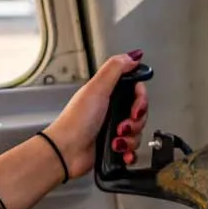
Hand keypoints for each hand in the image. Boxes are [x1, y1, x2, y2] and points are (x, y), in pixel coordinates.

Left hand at [43, 50, 148, 177]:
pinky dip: (129, 153)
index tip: (135, 105)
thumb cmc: (76, 122)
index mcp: (107, 93)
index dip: (140, 98)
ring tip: (116, 139)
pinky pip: (133, 149)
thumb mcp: (96, 88)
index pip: (136, 91)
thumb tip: (132, 55)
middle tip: (123, 125)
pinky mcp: (114, 147)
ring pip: (138, 132)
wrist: (66, 152)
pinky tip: (121, 152)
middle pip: (140, 113)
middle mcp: (111, 111)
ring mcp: (112, 130)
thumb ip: (115, 68)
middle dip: (136, 121)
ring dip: (130, 138)